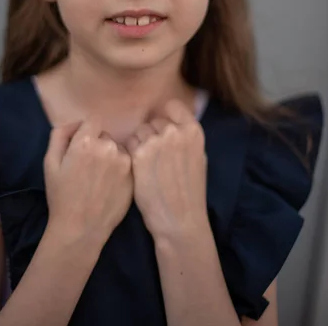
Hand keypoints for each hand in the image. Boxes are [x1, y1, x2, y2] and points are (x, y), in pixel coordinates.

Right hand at [44, 121, 132, 245]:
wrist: (81, 228)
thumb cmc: (61, 196)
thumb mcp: (50, 162)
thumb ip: (60, 135)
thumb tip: (75, 123)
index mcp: (86, 142)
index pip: (92, 121)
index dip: (86, 132)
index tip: (82, 146)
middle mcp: (109, 147)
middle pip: (105, 135)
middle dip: (97, 145)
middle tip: (88, 166)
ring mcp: (124, 161)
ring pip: (117, 149)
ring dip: (110, 156)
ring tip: (100, 177)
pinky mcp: (134, 175)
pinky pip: (127, 162)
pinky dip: (120, 168)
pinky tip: (110, 185)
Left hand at [125, 100, 207, 240]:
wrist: (180, 220)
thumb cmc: (190, 192)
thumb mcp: (198, 158)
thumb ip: (186, 138)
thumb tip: (173, 123)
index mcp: (193, 131)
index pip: (174, 107)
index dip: (167, 115)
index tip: (164, 126)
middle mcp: (174, 132)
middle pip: (155, 121)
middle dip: (153, 135)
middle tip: (156, 156)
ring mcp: (155, 142)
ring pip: (140, 132)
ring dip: (140, 144)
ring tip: (147, 165)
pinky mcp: (138, 155)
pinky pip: (129, 144)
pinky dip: (130, 154)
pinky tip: (138, 170)